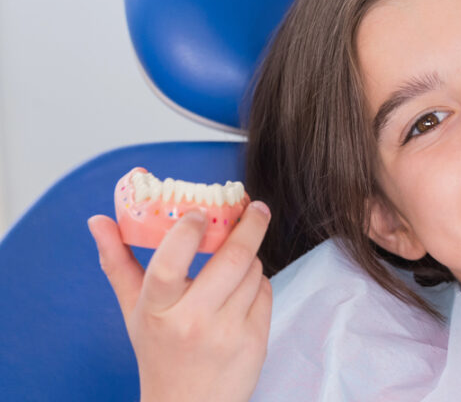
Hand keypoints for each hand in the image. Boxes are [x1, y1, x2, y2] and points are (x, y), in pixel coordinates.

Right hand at [87, 201, 272, 401]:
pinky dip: (258, 281)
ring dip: (251, 256)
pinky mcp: (255, 340)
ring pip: (253, 270)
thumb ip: (118, 263)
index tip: (201, 212)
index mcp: (158, 310)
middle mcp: (193, 321)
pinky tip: (244, 288)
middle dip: (250, 225)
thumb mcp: (134, 310)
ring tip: (238, 258)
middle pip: (232, 258)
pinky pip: (265, 291)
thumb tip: (98, 221)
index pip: (169, 263)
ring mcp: (227, 332)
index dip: (187, 232)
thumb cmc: (160, 351)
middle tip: (254, 207)